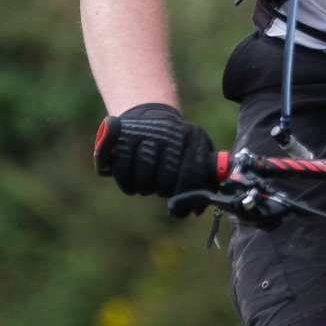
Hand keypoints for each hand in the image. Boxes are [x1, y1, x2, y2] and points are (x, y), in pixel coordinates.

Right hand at [94, 103, 220, 200]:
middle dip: (163, 191)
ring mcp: (145, 132)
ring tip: (147, 182)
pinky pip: (122, 172)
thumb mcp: (196, 155)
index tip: (179, 209)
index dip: (186, 197)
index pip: (193, 173)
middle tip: (161, 187)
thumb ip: (203, 181)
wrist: (150, 116)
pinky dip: (126, 183)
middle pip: (166, 181)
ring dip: (145, 188)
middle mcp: (170, 132)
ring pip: (144, 179)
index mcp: (193, 137)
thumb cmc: (177, 145)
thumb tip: (196, 209)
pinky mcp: (123, 136)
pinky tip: (132, 180)